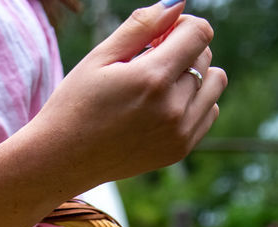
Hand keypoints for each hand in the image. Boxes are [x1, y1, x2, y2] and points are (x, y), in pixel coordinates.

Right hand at [26, 0, 227, 194]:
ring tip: (158, 85)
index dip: (180, 25)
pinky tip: (162, 107)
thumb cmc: (75, 104)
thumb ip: (141, 25)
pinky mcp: (179, 150)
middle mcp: (172, 108)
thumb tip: (177, 3)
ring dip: (193, 76)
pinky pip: (209, 112)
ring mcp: (179, 133)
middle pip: (205, 56)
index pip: (199, 33)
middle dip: (182, 50)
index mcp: (151, 78)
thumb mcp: (100, 57)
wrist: (63, 160)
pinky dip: (194, 103)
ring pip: (214, 83)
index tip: (157, 37)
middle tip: (147, 62)